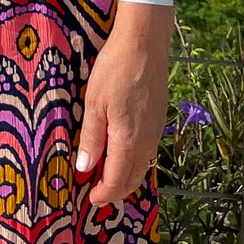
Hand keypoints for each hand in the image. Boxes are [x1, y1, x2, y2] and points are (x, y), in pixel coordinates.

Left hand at [75, 4, 171, 205]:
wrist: (145, 44)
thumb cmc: (114, 70)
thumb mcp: (94, 103)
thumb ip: (91, 138)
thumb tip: (83, 169)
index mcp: (128, 142)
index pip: (116, 181)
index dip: (103, 194)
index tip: (89, 200)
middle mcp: (147, 144)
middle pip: (132, 180)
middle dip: (115, 192)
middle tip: (96, 194)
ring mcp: (156, 133)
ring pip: (142, 167)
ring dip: (125, 178)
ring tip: (106, 176)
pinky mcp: (159, 121)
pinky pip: (147, 153)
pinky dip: (133, 162)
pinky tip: (121, 153)